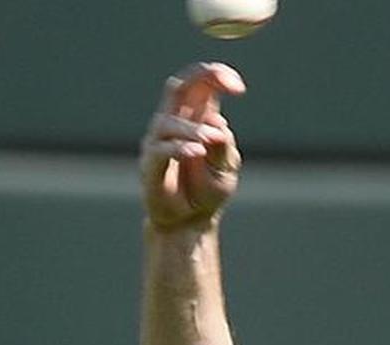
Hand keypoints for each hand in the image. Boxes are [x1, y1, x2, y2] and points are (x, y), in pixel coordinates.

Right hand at [140, 62, 245, 229]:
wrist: (189, 224)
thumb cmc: (207, 193)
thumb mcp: (226, 169)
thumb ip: (223, 147)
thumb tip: (217, 126)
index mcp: (196, 120)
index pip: (201, 86)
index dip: (217, 77)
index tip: (239, 88)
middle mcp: (173, 125)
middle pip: (179, 88)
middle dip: (202, 77)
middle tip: (228, 85)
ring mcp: (158, 143)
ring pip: (168, 121)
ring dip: (193, 128)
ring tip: (210, 140)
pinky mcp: (150, 166)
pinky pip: (161, 150)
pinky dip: (180, 148)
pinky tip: (197, 152)